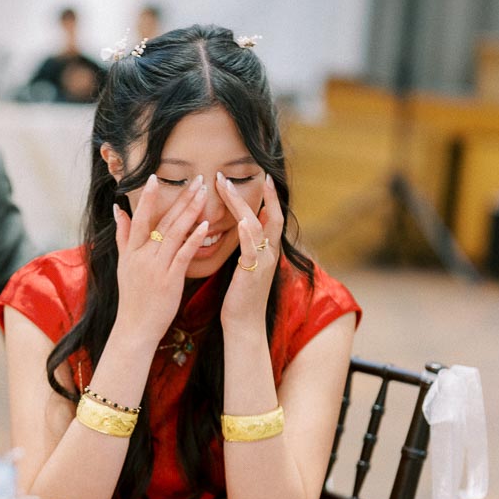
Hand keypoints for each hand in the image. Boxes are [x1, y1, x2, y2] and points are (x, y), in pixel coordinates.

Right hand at [112, 175, 208, 344]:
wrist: (135, 327)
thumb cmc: (132, 297)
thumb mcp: (123, 265)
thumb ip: (122, 237)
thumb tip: (117, 210)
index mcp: (131, 251)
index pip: (139, 217)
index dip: (148, 197)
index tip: (156, 176)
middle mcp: (142, 255)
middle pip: (162, 220)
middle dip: (180, 198)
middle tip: (196, 179)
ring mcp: (156, 267)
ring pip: (174, 233)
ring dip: (189, 211)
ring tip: (203, 193)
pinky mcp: (170, 279)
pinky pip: (183, 254)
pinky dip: (193, 239)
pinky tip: (204, 225)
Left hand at [217, 171, 284, 332]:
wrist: (244, 324)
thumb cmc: (240, 297)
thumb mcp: (248, 266)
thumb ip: (250, 245)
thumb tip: (250, 224)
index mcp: (268, 250)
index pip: (273, 216)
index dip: (270, 197)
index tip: (263, 176)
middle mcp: (270, 252)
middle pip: (270, 215)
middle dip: (259, 193)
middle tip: (240, 174)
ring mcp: (263, 261)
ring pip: (256, 226)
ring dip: (241, 204)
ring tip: (226, 186)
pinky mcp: (253, 272)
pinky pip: (252, 248)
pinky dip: (247, 233)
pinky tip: (241, 220)